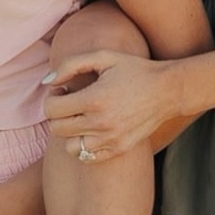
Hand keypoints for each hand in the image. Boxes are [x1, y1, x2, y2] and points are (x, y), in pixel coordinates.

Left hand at [42, 50, 178, 159]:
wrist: (167, 90)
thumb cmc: (134, 69)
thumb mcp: (103, 57)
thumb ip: (70, 64)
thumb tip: (47, 82)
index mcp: (95, 99)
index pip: (51, 109)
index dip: (52, 96)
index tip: (63, 89)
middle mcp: (102, 123)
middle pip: (57, 129)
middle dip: (58, 114)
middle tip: (70, 102)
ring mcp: (111, 139)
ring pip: (69, 147)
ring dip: (69, 132)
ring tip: (81, 118)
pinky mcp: (119, 149)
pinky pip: (87, 157)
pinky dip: (84, 146)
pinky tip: (92, 130)